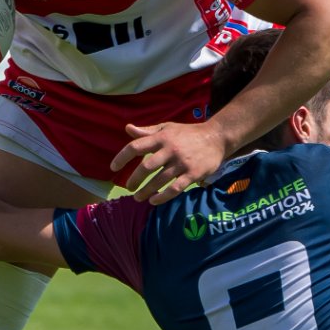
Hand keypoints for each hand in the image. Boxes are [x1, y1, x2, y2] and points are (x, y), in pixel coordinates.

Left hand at [111, 120, 229, 203]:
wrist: (217, 137)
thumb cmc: (188, 133)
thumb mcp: (167, 128)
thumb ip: (147, 131)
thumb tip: (128, 129)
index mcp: (162, 137)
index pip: (136, 147)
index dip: (122, 158)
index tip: (113, 168)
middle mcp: (171, 149)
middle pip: (146, 167)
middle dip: (134, 179)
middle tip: (128, 188)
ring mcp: (182, 163)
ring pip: (159, 180)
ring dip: (146, 191)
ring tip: (138, 197)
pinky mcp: (193, 174)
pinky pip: (175, 188)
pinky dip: (162, 197)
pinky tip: (154, 201)